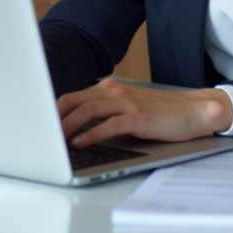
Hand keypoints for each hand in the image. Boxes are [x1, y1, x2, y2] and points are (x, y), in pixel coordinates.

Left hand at [57, 78, 232, 148]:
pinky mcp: (139, 118)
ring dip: (67, 126)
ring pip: (88, 110)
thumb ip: (105, 110)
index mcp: (110, 88)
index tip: (39, 125)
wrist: (193, 110)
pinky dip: (91, 134)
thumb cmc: (160, 112)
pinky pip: (109, 124)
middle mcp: (115, 92)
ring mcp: (127, 103)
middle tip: (40, 135)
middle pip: (74, 101)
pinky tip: (81, 143)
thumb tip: (76, 127)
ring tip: (55, 141)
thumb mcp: (128, 106)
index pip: (73, 96)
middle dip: (53, 119)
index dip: (52, 111)